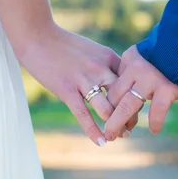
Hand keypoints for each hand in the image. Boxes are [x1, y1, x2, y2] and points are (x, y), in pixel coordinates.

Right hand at [19, 24, 131, 145]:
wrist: (37, 36)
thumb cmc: (65, 45)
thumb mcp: (92, 50)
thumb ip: (106, 65)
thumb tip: (119, 81)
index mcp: (109, 57)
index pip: (131, 81)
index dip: (138, 96)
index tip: (139, 109)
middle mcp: (100, 68)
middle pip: (124, 97)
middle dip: (131, 114)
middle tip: (132, 127)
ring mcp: (84, 80)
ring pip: (107, 109)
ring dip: (116, 125)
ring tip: (120, 136)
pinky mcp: (67, 90)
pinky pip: (84, 115)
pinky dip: (94, 131)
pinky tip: (102, 142)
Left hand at [104, 45, 177, 139]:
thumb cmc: (171, 58)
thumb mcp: (148, 59)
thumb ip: (135, 75)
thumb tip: (123, 103)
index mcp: (129, 59)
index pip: (113, 86)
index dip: (110, 106)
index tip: (109, 119)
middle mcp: (136, 67)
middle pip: (115, 97)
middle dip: (109, 117)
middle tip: (107, 133)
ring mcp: (151, 77)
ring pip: (127, 105)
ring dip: (118, 123)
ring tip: (115, 136)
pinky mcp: (167, 86)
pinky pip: (157, 109)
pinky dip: (155, 121)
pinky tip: (155, 130)